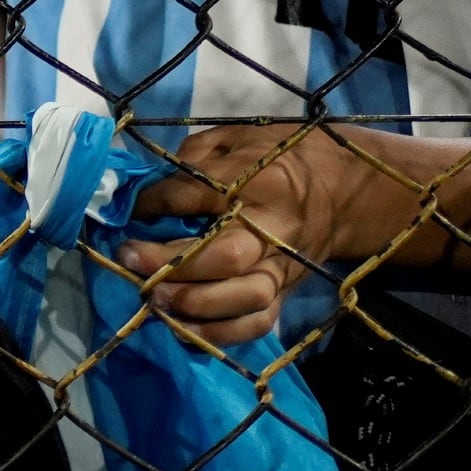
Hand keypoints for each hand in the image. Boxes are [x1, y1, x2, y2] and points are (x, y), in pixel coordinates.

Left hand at [127, 121, 412, 345]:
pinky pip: (258, 322)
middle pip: (224, 255)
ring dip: (195, 304)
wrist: (344, 188)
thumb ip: (193, 158)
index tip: (126, 209)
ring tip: (155, 299)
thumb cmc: (278, 155)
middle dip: (172, 263)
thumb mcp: (236, 137)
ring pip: (245, 296)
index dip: (153, 203)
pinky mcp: (287, 291)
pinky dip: (221, 333)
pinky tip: (183, 329)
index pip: (196, 194)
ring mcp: (283, 265)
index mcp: (258, 180)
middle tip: (129, 259)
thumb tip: (146, 189)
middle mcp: (273, 228)